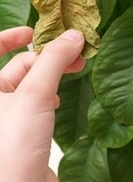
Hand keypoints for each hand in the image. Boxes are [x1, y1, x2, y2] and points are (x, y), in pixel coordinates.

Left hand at [0, 27, 84, 181]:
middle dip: (47, 56)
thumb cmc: (11, 150)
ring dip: (53, 74)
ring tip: (76, 71)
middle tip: (75, 51)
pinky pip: (36, 102)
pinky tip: (58, 100)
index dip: (10, 36)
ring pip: (31, 84)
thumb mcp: (34, 95)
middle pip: (18, 66)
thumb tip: (74, 35)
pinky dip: (50, 94)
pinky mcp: (22, 131)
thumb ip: (54, 60)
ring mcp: (6, 118)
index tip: (34, 31)